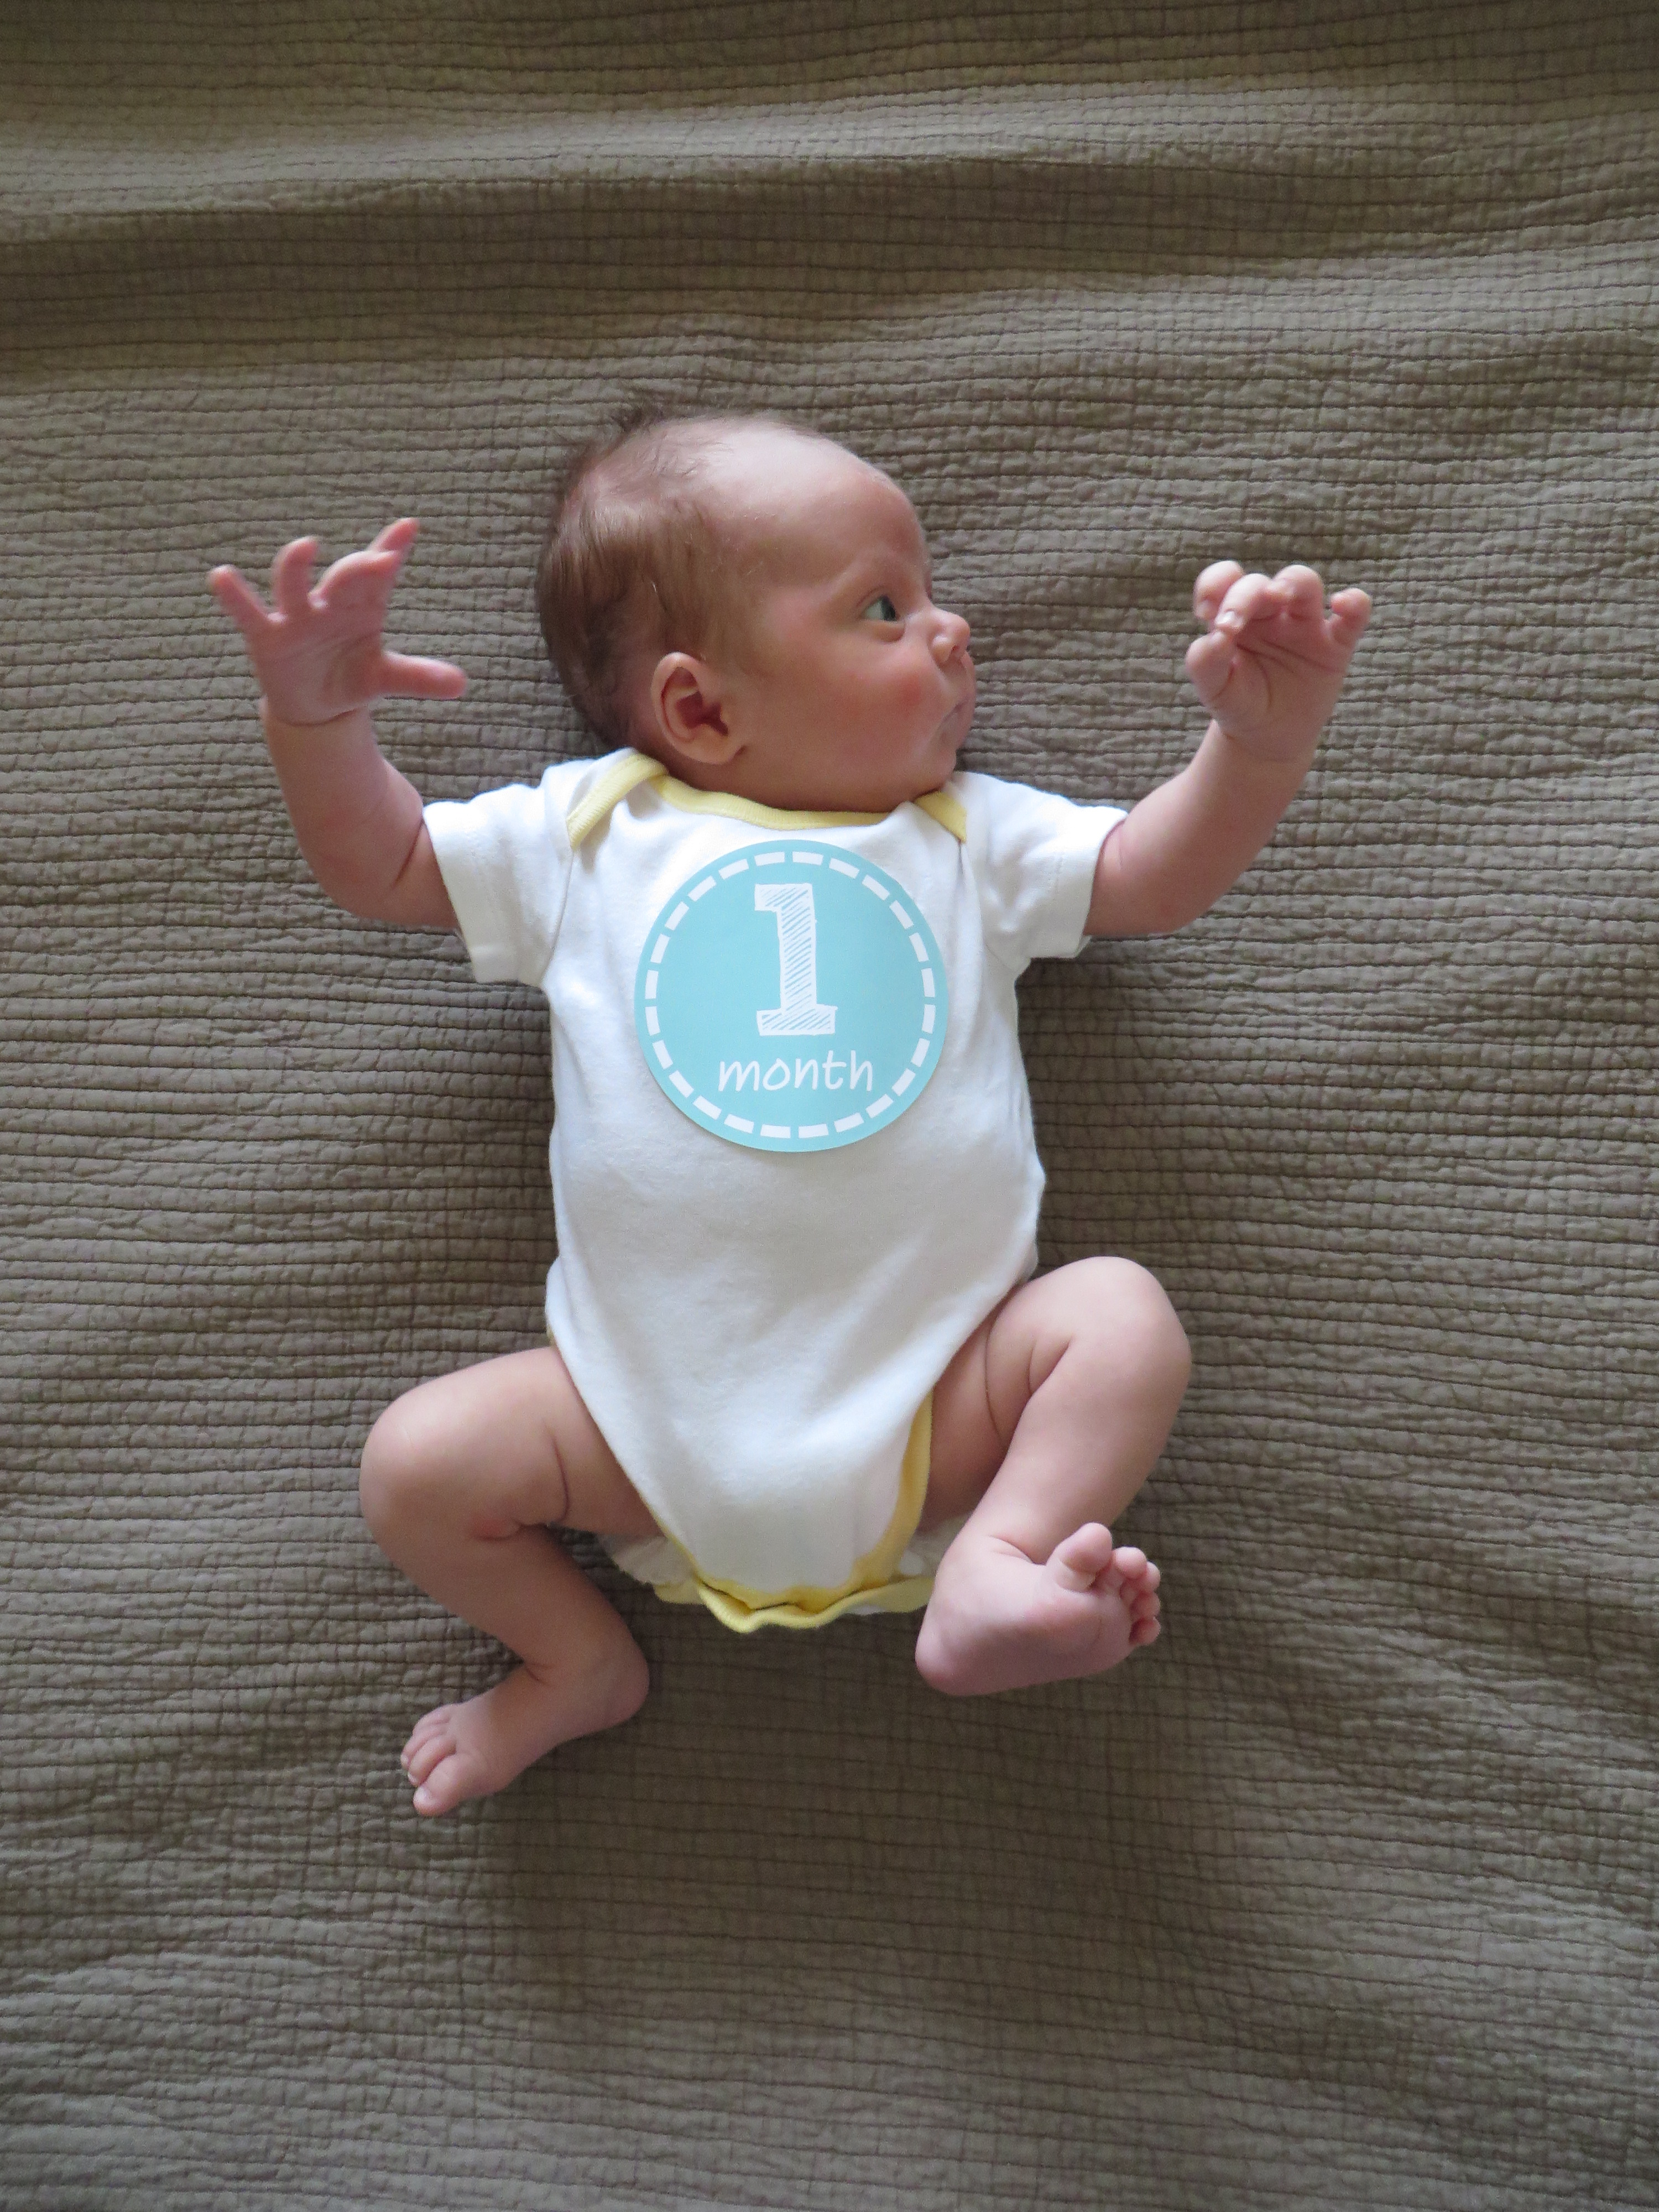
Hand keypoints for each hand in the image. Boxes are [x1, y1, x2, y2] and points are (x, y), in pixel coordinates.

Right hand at [208, 518, 466, 727]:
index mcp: (364, 606)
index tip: (409, 527)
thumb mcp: (384, 678)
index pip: (380, 574)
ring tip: (308, 546)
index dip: (392, 549)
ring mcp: (297, 616)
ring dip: (297, 565)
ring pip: (293, 582)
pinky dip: (233, 595)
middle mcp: (329, 602)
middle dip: (359, 568)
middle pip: (344, 578)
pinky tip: (221, 576)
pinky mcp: (267, 636)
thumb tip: (461, 684)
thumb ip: (418, 677)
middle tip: (380, 562)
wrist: (317, 705)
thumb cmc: (353, 676)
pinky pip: (247, 612)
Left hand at [1185, 563, 1371, 763]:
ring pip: (1304, 584)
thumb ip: (1205, 662)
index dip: (1215, 584)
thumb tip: (1215, 637)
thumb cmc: (1237, 703)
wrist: (1265, 738)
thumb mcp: (1213, 689)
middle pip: (1260, 583)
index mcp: (1235, 616)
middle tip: (1231, 623)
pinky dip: (1354, 603)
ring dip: (1292, 583)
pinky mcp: (1335, 645)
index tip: (1205, 613)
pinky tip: (1341, 604)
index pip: (1224, 581)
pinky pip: (1353, 615)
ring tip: (1279, 595)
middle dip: (1244, 596)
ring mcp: (1304, 625)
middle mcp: (1269, 613)